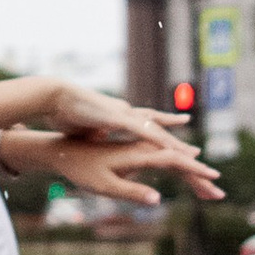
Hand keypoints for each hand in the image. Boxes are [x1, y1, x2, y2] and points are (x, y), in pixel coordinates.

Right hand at [37, 80, 192, 147]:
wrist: (56, 97)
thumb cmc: (69, 114)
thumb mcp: (90, 132)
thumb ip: (100, 134)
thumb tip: (102, 138)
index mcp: (122, 120)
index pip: (150, 131)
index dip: (167, 139)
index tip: (183, 149)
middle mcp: (128, 116)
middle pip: (159, 132)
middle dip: (178, 147)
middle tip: (198, 156)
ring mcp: (124, 115)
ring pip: (155, 131)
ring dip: (173, 144)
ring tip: (192, 156)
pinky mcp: (116, 117)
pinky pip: (141, 131)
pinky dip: (155, 138)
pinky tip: (167, 148)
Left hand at [48, 130, 223, 210]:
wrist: (65, 150)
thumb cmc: (82, 169)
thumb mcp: (104, 186)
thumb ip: (131, 191)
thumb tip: (157, 199)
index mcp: (139, 153)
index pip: (175, 161)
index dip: (196, 170)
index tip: (214, 179)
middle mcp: (144, 148)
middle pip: (180, 161)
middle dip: (200, 177)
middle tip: (218, 195)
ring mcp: (141, 150)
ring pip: (174, 161)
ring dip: (192, 174)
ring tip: (208, 190)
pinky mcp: (136, 153)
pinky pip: (164, 160)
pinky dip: (179, 168)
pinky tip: (187, 173)